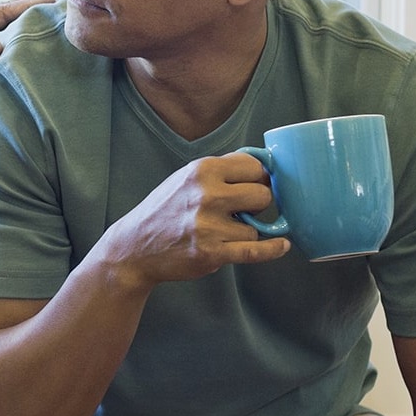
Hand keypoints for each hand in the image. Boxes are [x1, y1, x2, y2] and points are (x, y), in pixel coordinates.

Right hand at [99, 152, 289, 292]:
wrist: (135, 246)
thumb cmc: (164, 210)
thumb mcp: (186, 178)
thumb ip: (221, 169)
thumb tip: (263, 163)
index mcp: (202, 170)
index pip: (256, 167)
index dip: (259, 178)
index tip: (256, 186)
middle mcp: (207, 194)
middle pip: (264, 195)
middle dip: (258, 205)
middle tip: (243, 211)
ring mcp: (210, 225)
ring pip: (257, 227)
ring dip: (246, 231)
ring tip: (223, 231)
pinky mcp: (212, 253)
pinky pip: (256, 250)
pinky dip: (271, 249)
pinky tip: (281, 245)